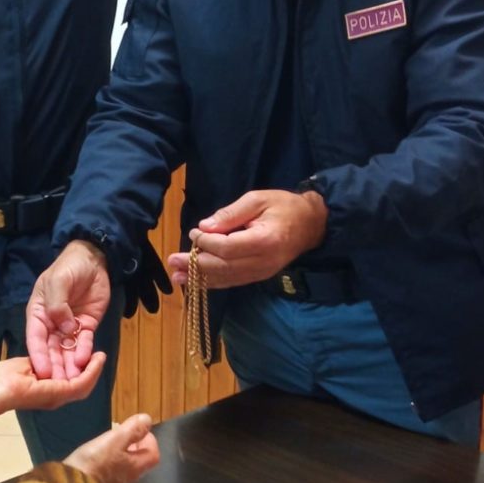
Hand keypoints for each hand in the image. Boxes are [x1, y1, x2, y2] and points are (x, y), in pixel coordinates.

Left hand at [0, 354, 105, 416]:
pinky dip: (91, 371)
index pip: (68, 381)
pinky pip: (81, 383)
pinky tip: (97, 358)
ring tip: (101, 356)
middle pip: (79, 383)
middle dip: (90, 369)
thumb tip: (47, 359)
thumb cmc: (1, 380)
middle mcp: (54, 395)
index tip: (88, 355)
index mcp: (46, 389)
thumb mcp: (23, 365)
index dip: (79, 368)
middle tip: (100, 356)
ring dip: (93, 369)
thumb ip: (38, 361)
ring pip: (83, 383)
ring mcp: (58, 396)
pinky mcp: (60, 393)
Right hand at [26, 241, 109, 380]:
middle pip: (51, 349)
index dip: (38, 355)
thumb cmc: (69, 267)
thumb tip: (63, 327)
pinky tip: (86, 360)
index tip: (41, 371)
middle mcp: (51, 324)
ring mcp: (69, 326)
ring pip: (67, 350)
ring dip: (69, 365)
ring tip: (74, 380)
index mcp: (38, 313)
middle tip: (59, 385)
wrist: (93, 259)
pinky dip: (84, 351)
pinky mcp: (85, 326)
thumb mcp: (58, 281)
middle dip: (55, 366)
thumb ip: (57, 304)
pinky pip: (84, 342)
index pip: (35, 338)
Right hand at [64, 414, 159, 482]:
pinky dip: (111, 457)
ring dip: (122, 450)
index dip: (150, 439)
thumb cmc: (94, 462)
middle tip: (124, 432)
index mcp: (135, 467)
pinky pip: (112, 469)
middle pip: (140, 459)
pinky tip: (98, 452)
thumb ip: (133, 429)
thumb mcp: (115, 440)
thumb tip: (147, 420)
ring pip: (126, 464)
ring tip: (110, 439)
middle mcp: (128, 478)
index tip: (139, 429)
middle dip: (135, 443)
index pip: (153, 454)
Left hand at [167, 190, 327, 288]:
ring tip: (176, 276)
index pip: (228, 248)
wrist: (310, 224)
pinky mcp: (259, 276)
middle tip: (173, 261)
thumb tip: (205, 227)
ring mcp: (261, 272)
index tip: (194, 233)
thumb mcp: (257, 199)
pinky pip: (233, 282)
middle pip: (224, 267)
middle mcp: (263, 262)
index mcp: (264, 240)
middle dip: (195, 265)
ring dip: (199, 278)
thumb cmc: (284, 207)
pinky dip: (213, 282)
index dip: (207, 243)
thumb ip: (230, 214)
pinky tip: (195, 283)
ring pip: (226, 278)